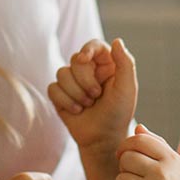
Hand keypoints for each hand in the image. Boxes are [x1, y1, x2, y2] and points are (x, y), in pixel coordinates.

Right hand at [47, 38, 137, 155]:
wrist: (103, 139)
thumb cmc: (118, 114)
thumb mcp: (127, 89)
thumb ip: (125, 63)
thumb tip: (116, 40)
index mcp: (107, 64)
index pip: (94, 45)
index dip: (87, 49)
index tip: (85, 60)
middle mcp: (89, 70)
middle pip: (75, 59)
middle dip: (84, 80)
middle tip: (96, 96)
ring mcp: (73, 82)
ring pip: (61, 73)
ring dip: (75, 93)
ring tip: (87, 105)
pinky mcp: (60, 95)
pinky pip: (53, 88)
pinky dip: (65, 101)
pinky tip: (76, 111)